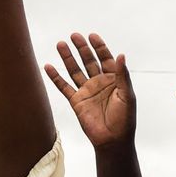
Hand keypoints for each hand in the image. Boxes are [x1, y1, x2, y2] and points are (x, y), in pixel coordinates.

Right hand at [47, 33, 135, 148]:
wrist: (112, 140)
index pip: (105, 58)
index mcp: (113, 80)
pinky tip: (48, 66)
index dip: (99, 47)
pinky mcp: (76, 101)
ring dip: (67, 58)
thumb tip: (121, 55)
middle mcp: (99, 83)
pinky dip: (55, 77)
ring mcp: (87, 91)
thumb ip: (123, 75)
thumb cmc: (124, 120)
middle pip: (88, 61)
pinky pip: (64, 86)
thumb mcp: (127, 95)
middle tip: (74, 35)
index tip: (92, 36)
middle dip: (82, 48)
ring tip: (60, 44)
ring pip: (75, 70)